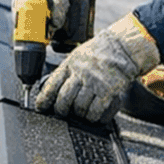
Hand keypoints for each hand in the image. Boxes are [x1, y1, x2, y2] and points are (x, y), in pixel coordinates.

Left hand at [36, 14, 160, 122]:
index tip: (40, 107)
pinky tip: (92, 115)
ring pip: (79, 107)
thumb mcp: (77, 56)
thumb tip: (52, 88)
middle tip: (62, 113)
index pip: (52, 85)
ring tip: (80, 113)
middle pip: (64, 99)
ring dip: (78, 114)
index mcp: (71, 64)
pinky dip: (93, 116)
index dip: (43, 99)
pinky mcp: (108, 91)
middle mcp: (81, 74)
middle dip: (61, 110)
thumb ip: (66, 71)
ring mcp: (95, 83)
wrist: (123, 48)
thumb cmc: (100, 53)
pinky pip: (96, 111)